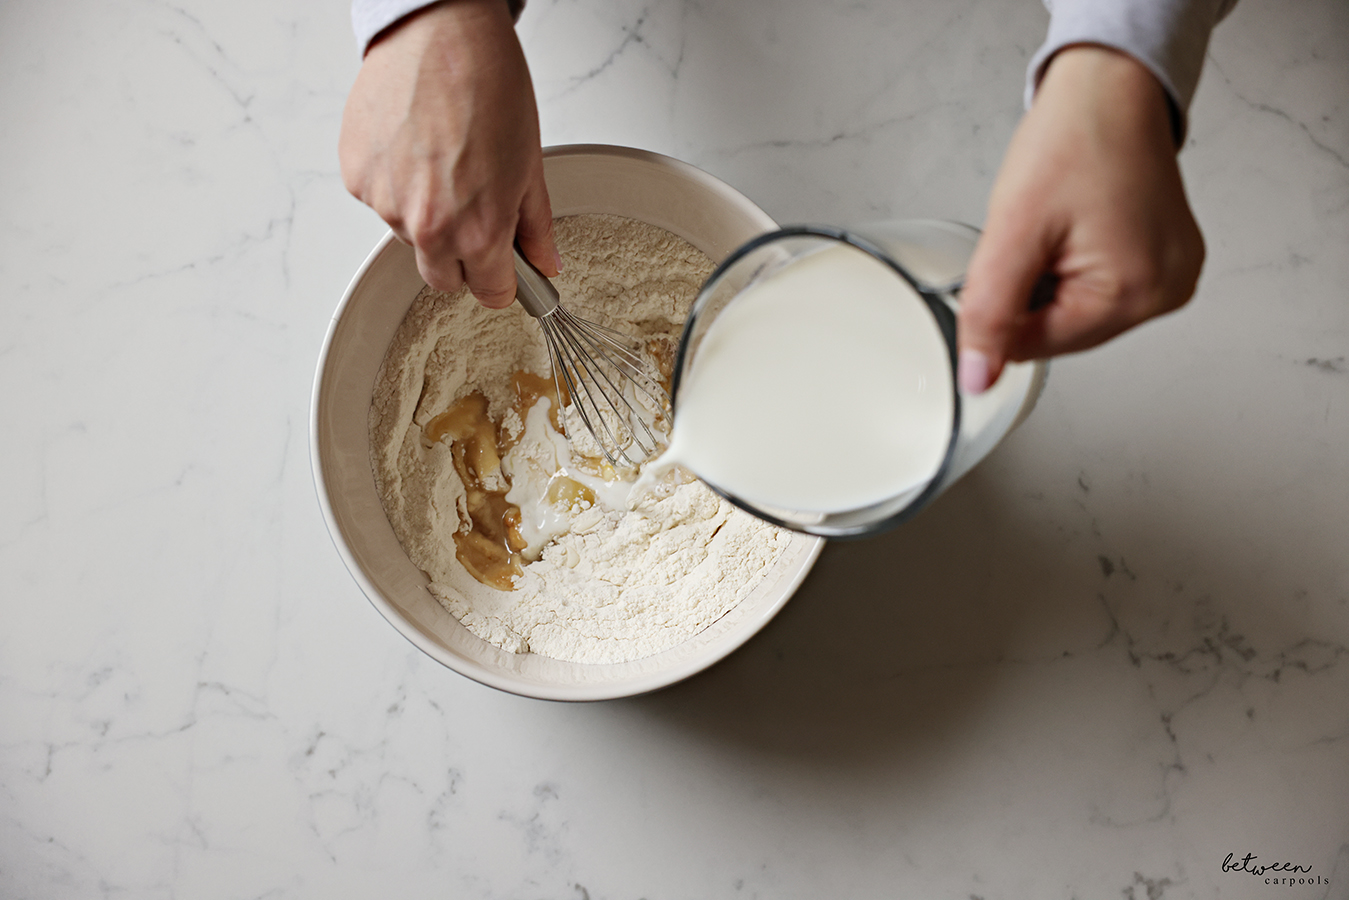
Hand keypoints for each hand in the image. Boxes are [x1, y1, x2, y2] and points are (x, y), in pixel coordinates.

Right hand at [338, 0, 557, 307]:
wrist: (438, 31)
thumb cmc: (487, 85)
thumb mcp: (530, 163)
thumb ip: (535, 225)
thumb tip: (545, 262)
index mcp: (476, 231)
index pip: (490, 294)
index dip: (502, 280)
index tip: (506, 268)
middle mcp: (426, 227)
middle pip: (443, 278)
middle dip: (463, 258)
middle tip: (476, 212)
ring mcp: (385, 204)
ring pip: (410, 237)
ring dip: (426, 217)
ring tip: (443, 162)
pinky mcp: (357, 178)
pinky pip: (381, 202)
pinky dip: (397, 186)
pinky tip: (415, 147)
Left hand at [957, 45, 1204, 391]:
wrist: (1110, 87)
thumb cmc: (1076, 138)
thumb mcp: (1013, 230)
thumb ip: (990, 311)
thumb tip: (980, 376)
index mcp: (1136, 294)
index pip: (1036, 346)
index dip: (1000, 310)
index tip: (1003, 260)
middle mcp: (1165, 293)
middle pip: (1058, 334)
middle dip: (1030, 293)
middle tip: (1035, 235)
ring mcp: (1170, 277)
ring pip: (1074, 314)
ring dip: (1050, 281)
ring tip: (1060, 226)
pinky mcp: (1164, 261)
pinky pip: (1098, 288)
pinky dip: (1073, 268)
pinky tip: (1076, 229)